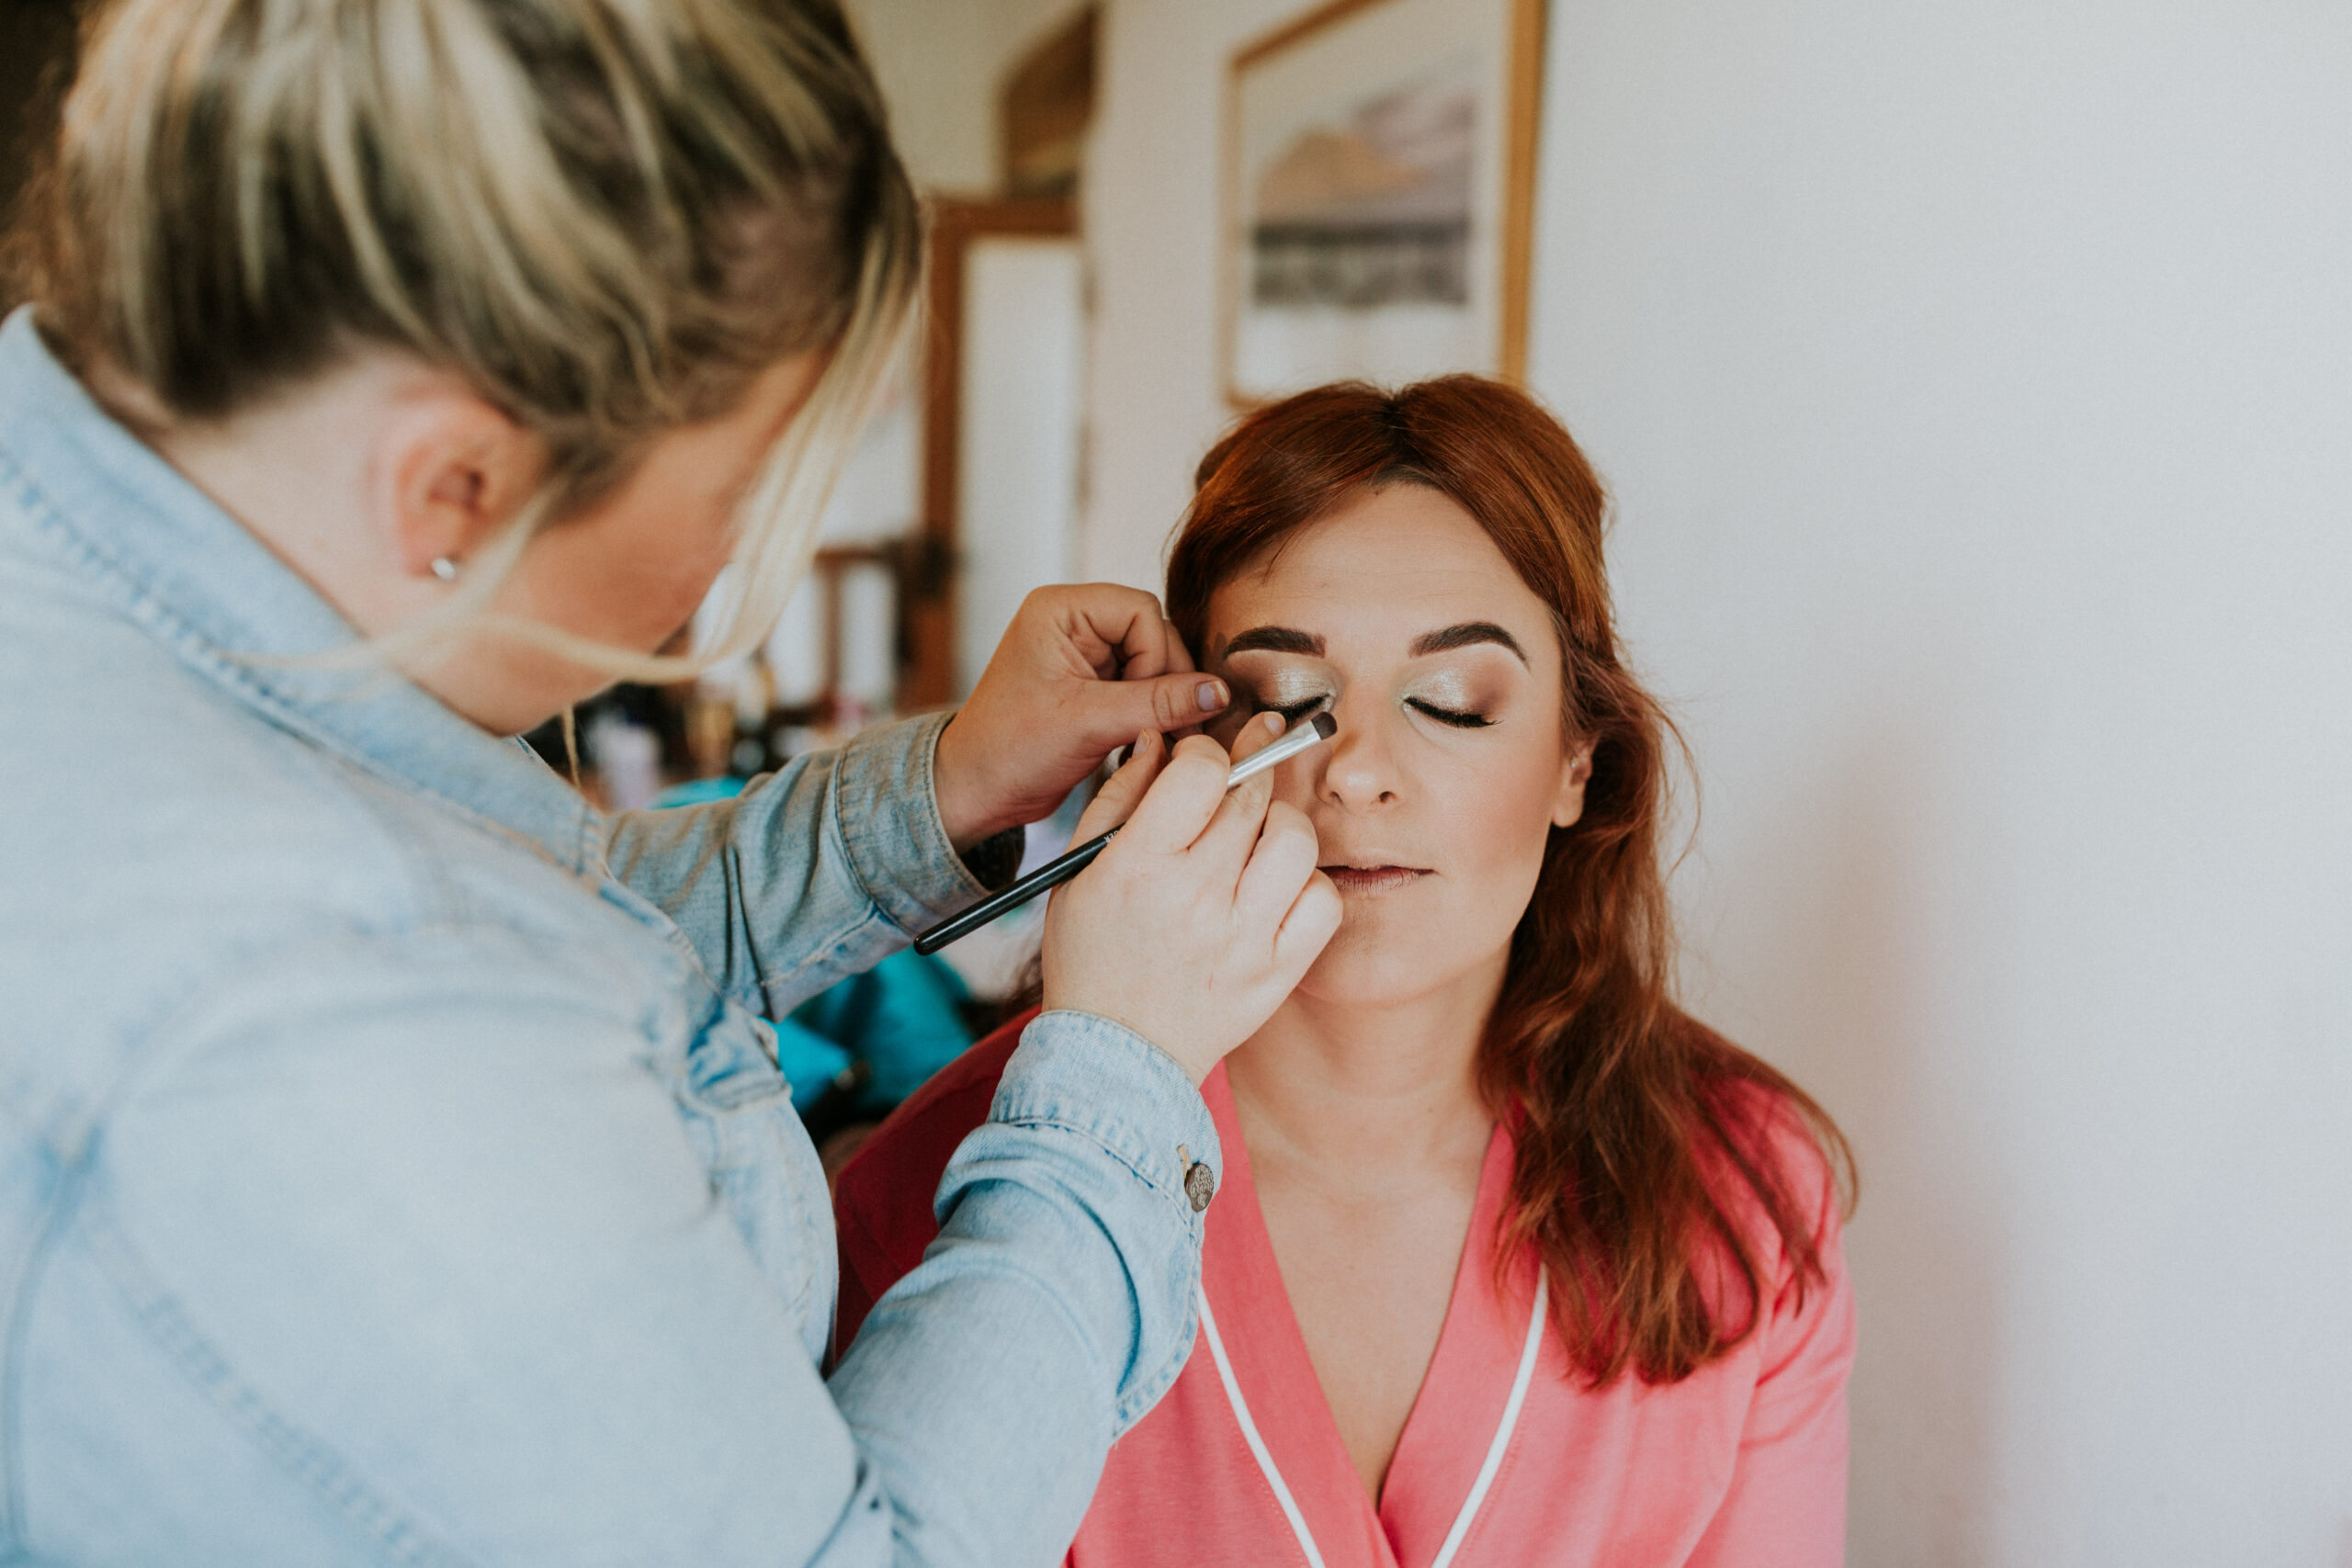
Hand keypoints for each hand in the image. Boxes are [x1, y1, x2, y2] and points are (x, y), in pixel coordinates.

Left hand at [933, 586, 1228, 848]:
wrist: (979, 792)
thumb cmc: (1008, 750)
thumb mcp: (1087, 723)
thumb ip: (1158, 704)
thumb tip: (1217, 692)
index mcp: (1061, 611)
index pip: (1141, 611)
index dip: (1156, 656)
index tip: (1144, 704)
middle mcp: (1075, 625)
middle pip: (1155, 637)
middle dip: (1164, 685)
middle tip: (1167, 729)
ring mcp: (1086, 656)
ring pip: (1155, 667)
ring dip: (1160, 705)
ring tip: (1147, 741)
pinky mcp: (1095, 687)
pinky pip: (1144, 690)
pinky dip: (1149, 717)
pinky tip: (1139, 743)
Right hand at [1041, 716, 1341, 1083]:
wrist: (1115, 1052)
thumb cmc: (1093, 954)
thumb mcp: (1080, 870)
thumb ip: (1118, 797)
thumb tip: (1159, 741)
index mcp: (1140, 866)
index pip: (1201, 772)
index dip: (1206, 754)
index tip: (1201, 766)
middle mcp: (1196, 898)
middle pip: (1252, 798)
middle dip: (1248, 774)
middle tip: (1242, 778)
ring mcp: (1244, 938)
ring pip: (1296, 839)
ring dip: (1280, 825)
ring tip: (1257, 838)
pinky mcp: (1277, 971)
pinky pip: (1323, 900)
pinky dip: (1306, 884)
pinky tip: (1276, 889)